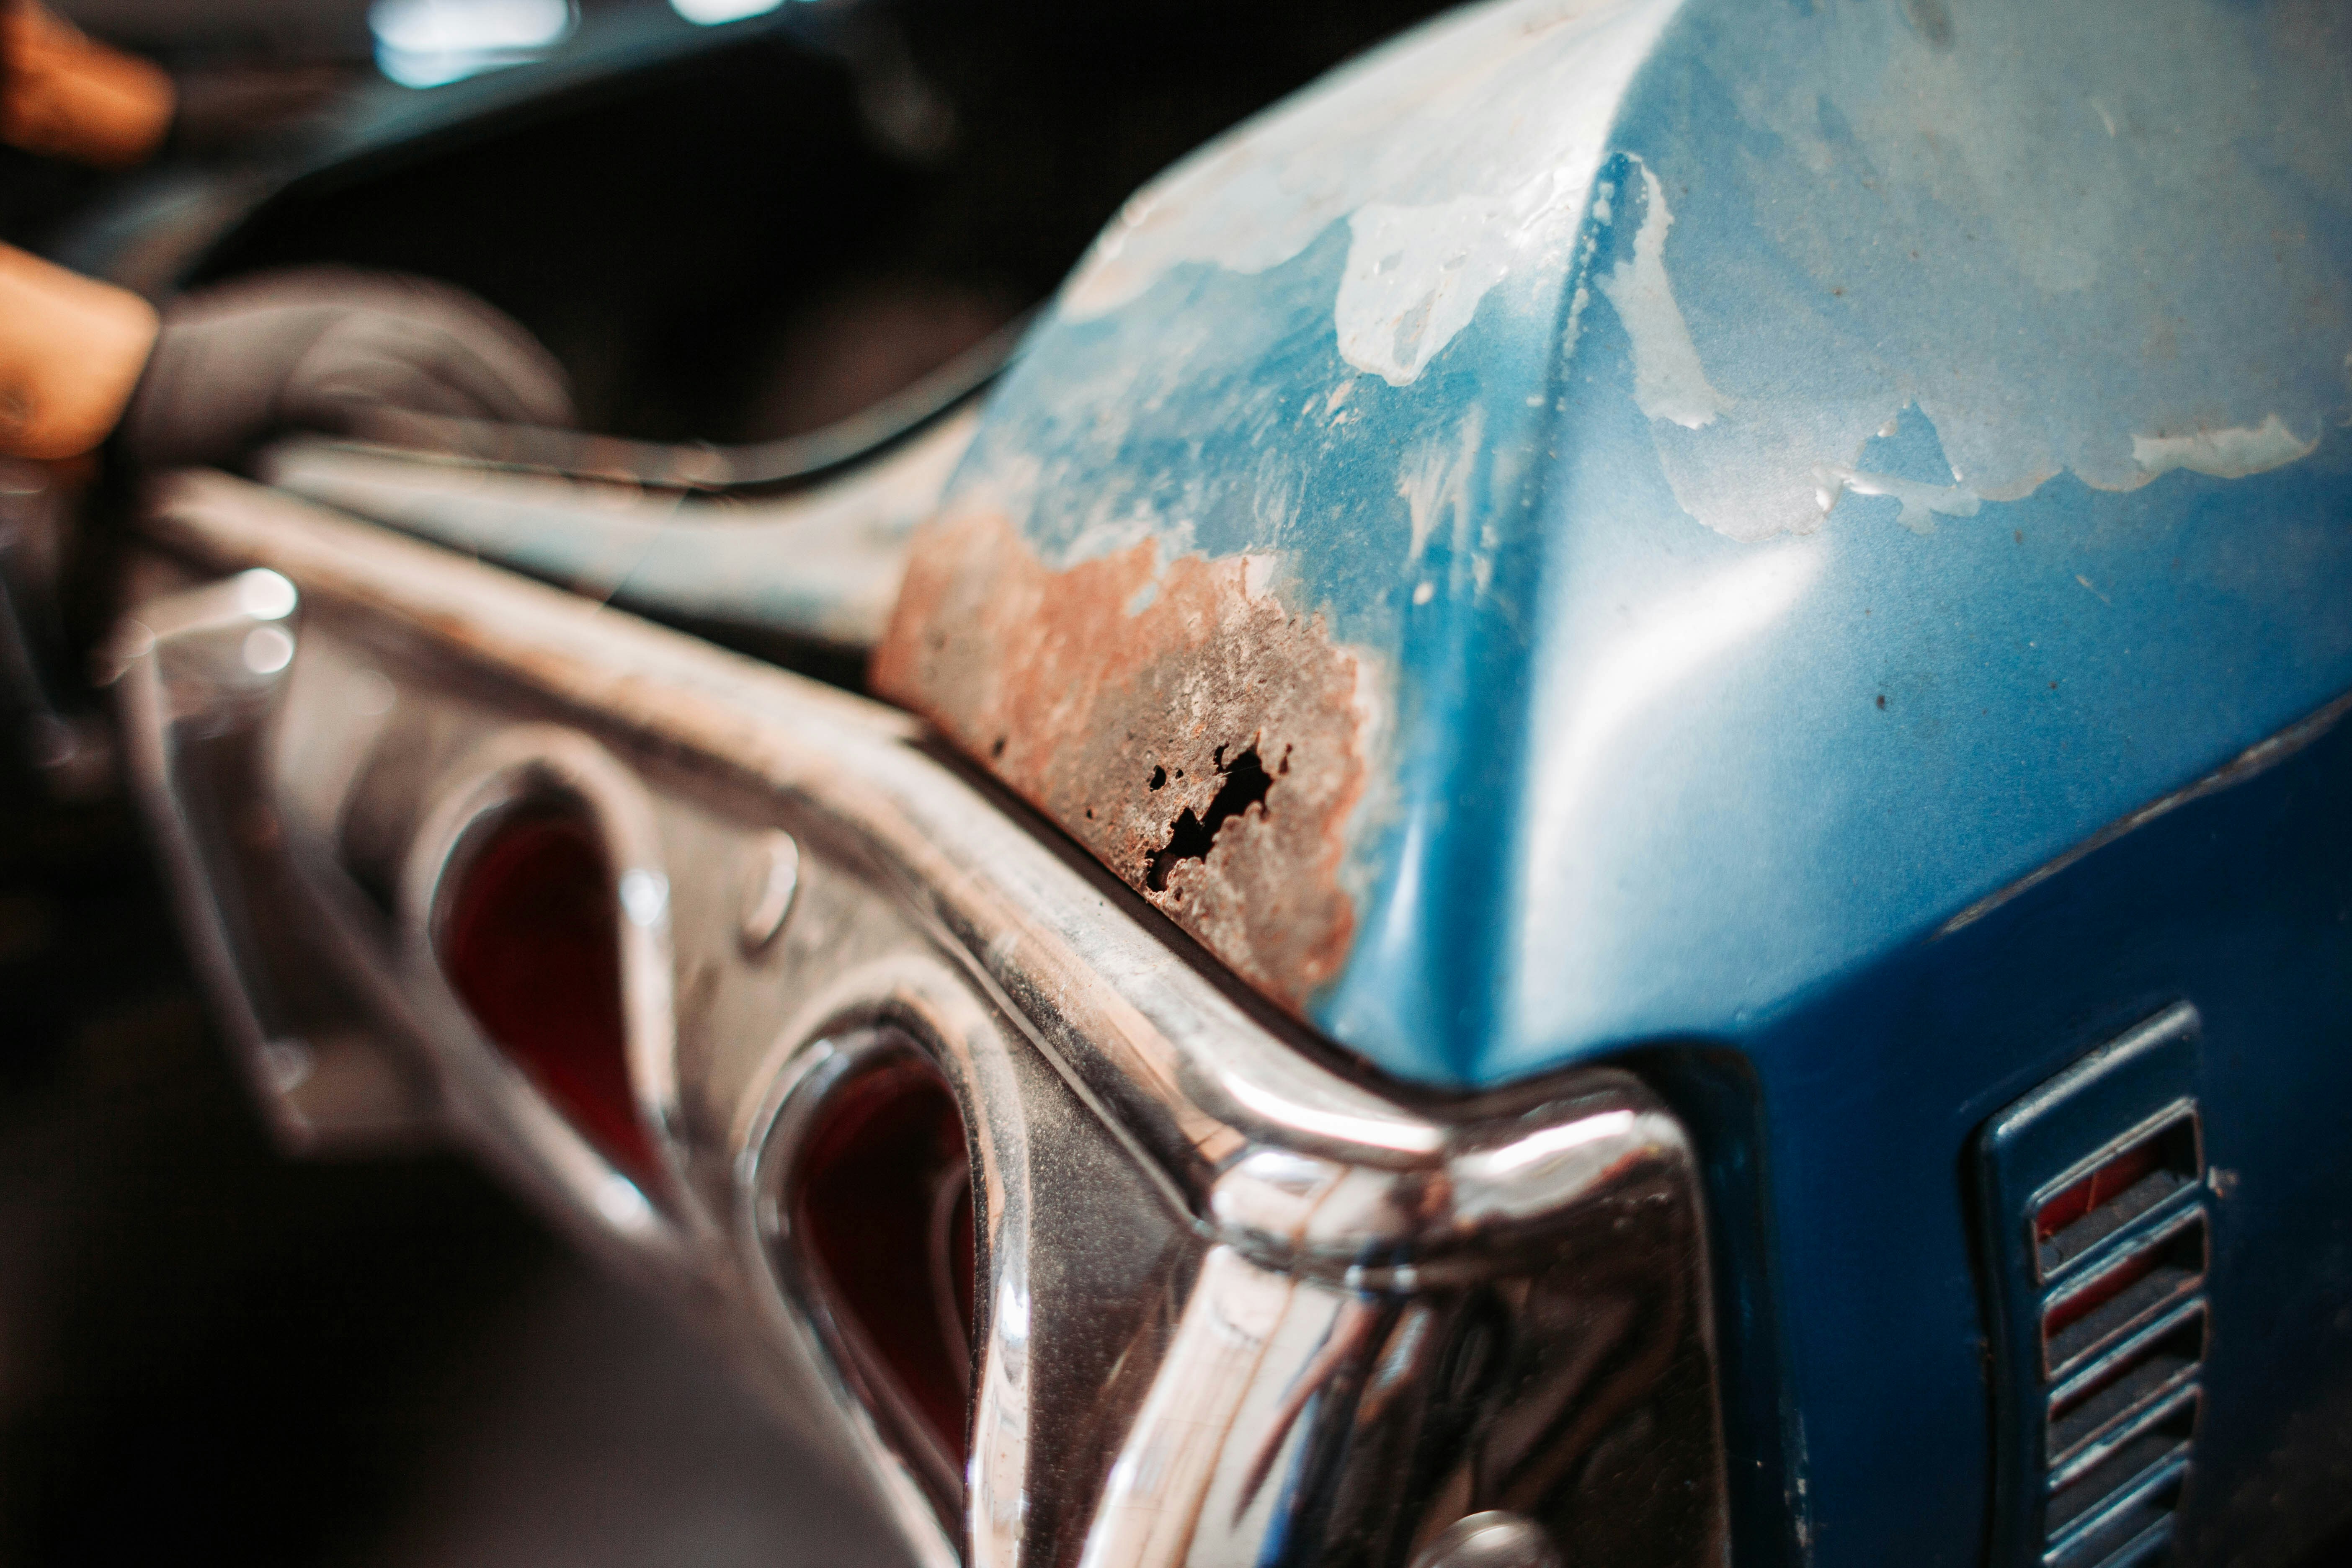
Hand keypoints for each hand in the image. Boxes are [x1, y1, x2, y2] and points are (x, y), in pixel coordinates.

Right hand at [116, 268, 575, 469]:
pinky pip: (374, 399)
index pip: (461, 329)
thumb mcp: (307, 383)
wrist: (132, 392)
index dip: (517, 370)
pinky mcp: (291, 380)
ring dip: (483, 419)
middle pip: (457, 349)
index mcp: (353, 309)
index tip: (560, 414)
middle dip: (518, 399)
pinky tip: (462, 465)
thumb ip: (372, 395)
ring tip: (527, 468)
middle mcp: (343, 315)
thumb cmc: (222, 406)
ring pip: (426, 370)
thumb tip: (449, 446)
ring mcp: (316, 342)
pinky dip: (422, 429)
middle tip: (561, 454)